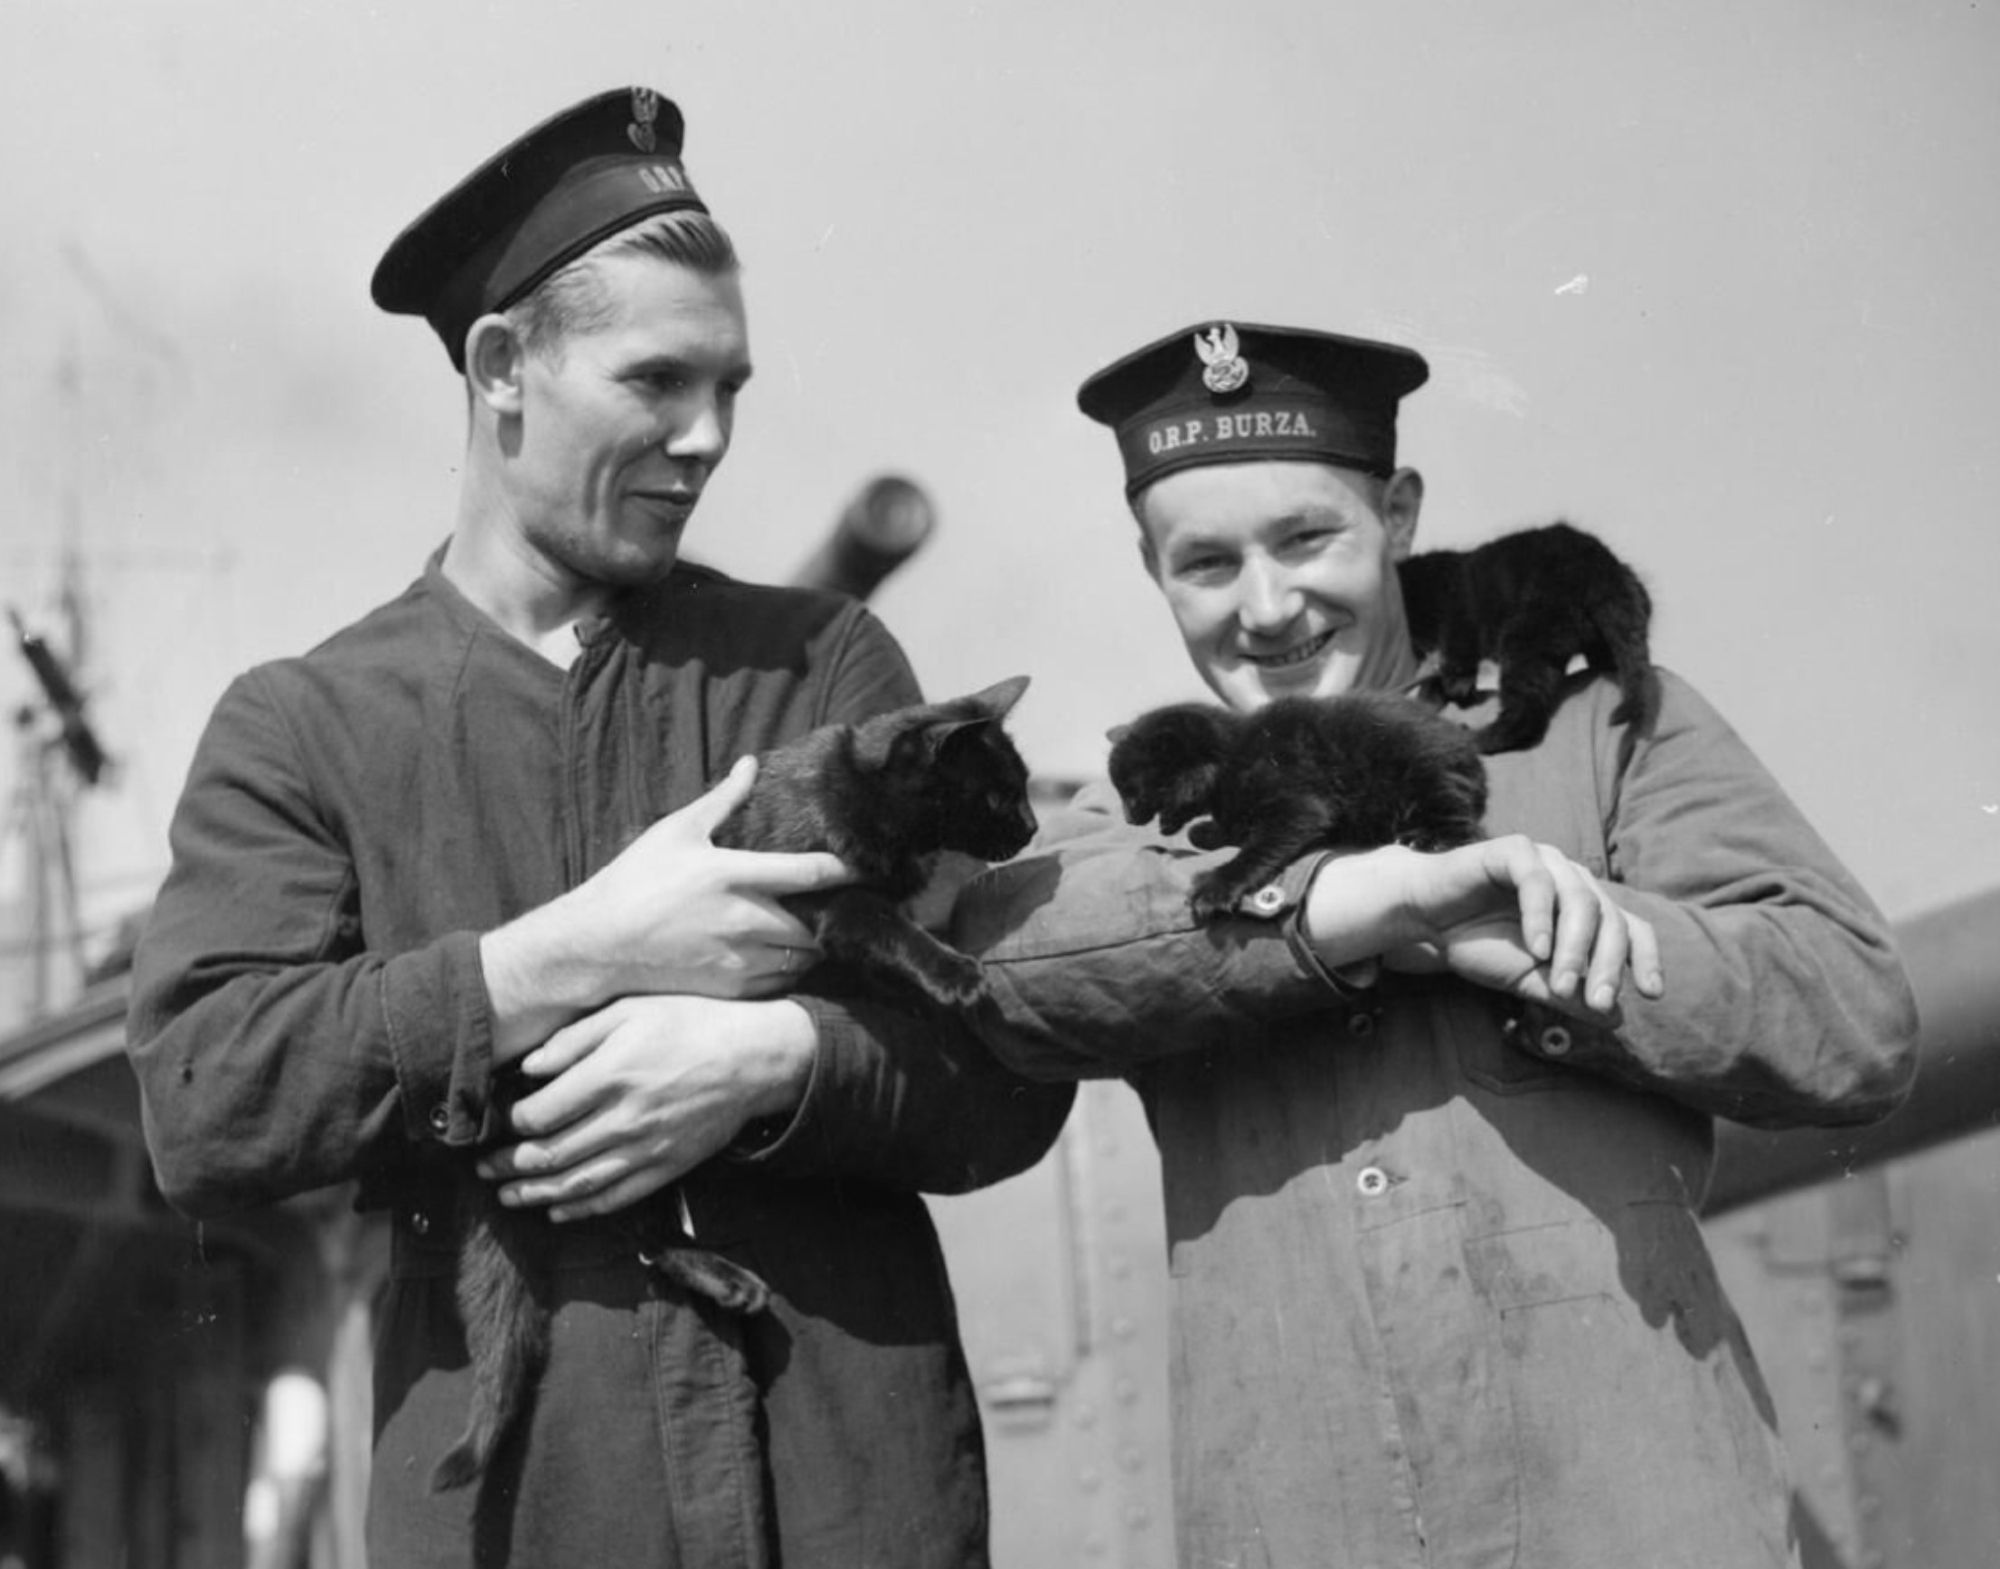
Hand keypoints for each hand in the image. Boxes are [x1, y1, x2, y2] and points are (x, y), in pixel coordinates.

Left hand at [476, 994, 816, 1222]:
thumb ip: (576, 1038)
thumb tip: (528, 1068)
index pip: (541, 1114)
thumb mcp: (630, 1010)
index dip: (511, 1124)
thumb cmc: (691, 1022)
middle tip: (484, 1169)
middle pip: (551, 1155)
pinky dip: (582, 1209)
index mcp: (611, 1075)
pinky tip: (558, 1210)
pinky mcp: (667, 1167)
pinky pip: (617, 1197)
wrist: (754, 1057)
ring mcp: (647, 1148)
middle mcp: (624, 1118)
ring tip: (507, 1197)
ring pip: (578, 1184)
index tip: (498, 1122)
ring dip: (535, 1194)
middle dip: (510, 1166)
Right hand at [481, 757, 850, 1058]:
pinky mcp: (731, 988)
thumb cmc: (636, 880)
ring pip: (804, 957)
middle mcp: (744, 920)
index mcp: (734, 874)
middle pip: (817, 922)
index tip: (868, 866)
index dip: (848, 870)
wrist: (600, 944)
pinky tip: (785, 953)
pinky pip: (782, 982)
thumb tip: (750, 763)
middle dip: (833, 914)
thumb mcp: (677, 830)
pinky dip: (791, 969)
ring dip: (815, 944)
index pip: (811, 873)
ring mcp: (739, 959)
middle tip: (841, 903)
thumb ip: (722, 799)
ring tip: (816, 928)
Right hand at [1306, 838, 1661, 1019]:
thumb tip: (1615, 1019)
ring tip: (1560, 982)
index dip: (1645, 959)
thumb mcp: (1528, 980)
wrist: (1425, 920)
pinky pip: (1538, 881)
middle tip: (1597, 1002)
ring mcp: (1546, 862)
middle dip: (1606, 965)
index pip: (1631, 929)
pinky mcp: (1514, 850)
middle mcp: (1573, 880)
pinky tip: (1535, 948)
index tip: (1651, 995)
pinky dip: (1541, 916)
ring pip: (1580, 900)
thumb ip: (1567, 996)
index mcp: (1584, 909)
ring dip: (1574, 947)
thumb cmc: (1479, 945)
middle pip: (1610, 919)